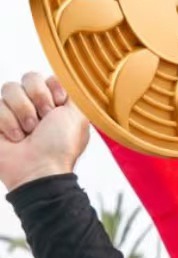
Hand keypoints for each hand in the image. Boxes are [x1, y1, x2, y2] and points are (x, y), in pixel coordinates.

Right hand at [0, 72, 90, 191]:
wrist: (39, 168)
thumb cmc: (61, 146)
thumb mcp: (79, 116)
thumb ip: (75, 94)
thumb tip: (69, 79)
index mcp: (55, 104)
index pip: (47, 77)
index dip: (52, 90)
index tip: (58, 107)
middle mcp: (34, 105)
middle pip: (28, 77)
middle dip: (38, 99)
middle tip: (43, 121)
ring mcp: (13, 112)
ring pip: (10, 88)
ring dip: (23, 112)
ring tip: (28, 132)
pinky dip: (7, 123)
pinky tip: (14, 137)